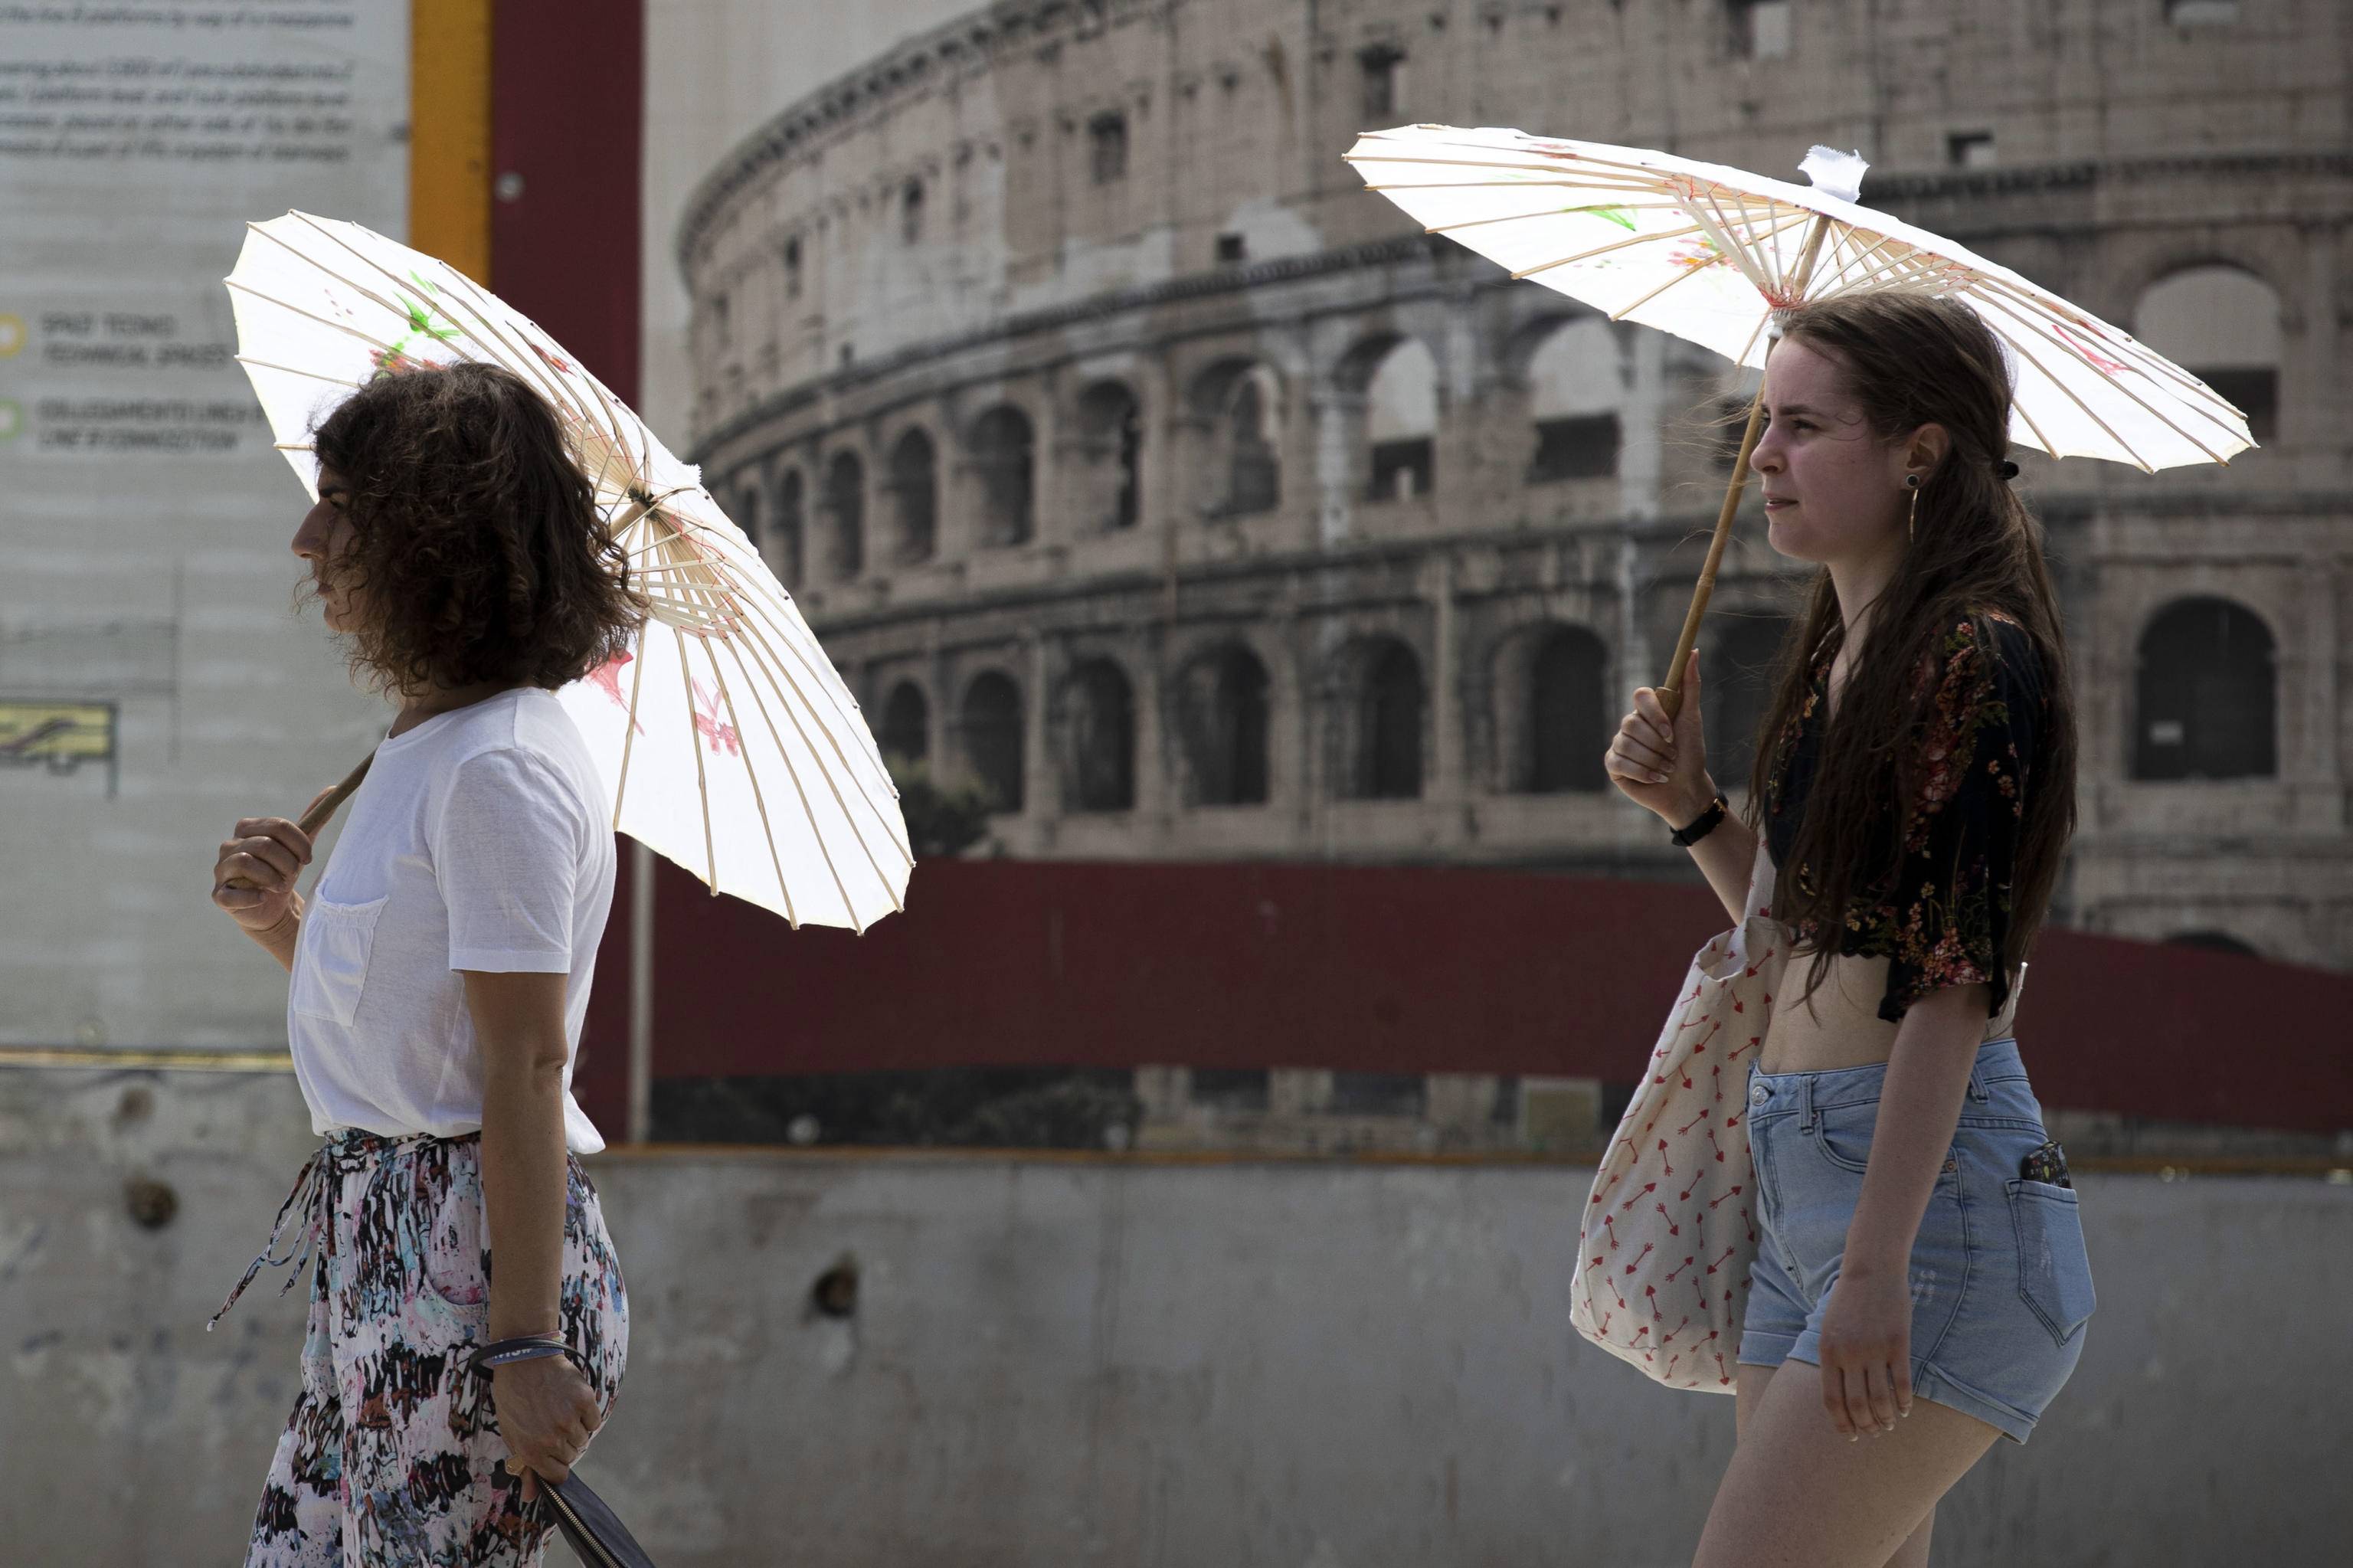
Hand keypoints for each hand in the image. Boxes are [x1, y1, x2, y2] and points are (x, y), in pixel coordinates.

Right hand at [211, 816, 314, 932]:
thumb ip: (313, 819)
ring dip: (272, 877)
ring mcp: (221, 870)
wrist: (272, 906)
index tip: (308, 858)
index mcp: (247, 829)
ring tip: (281, 886)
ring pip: (246, 862)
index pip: (277, 825)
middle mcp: (229, 846)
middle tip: (293, 873)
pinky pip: (231, 894)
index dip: (299, 843)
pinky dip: (252, 896)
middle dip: (287, 862)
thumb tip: (332, 789)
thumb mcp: (299, 846)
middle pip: (264, 844)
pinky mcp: (219, 895)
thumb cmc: (282, 870)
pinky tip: (264, 897)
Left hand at [492, 1353, 602, 1500]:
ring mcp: (569, 1419)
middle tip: (551, 1424)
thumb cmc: (513, 1398)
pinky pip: (594, 1421)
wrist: (523, 1359)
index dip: (556, 1464)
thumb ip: (525, 1467)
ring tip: (559, 1411)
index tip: (552, 1452)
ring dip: (576, 1430)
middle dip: (564, 1445)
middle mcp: (551, 1439)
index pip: (558, 1475)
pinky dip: (587, 1415)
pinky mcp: (584, 1400)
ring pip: (584, 1439)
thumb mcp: (511, 1435)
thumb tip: (530, 1498)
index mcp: (531, 1451)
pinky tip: (571, 1402)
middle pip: (572, 1456)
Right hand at [1604, 649, 1714, 824]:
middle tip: (1672, 756)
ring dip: (1653, 761)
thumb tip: (1694, 651)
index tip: (1671, 733)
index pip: (1640, 696)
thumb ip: (1690, 685)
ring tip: (1666, 770)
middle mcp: (1631, 725)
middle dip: (1657, 745)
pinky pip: (1619, 762)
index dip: (1654, 715)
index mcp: (1648, 711)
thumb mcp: (1692, 719)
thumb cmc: (1691, 753)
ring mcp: (1620, 744)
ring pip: (1625, 744)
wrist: (1687, 788)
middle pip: (1631, 724)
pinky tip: (1654, 779)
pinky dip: (1641, 773)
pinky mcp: (1613, 765)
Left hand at [1816, 1263, 1913, 1439]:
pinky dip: (1905, 1402)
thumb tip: (1838, 1395)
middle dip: (1865, 1425)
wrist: (1871, 1270)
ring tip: (1890, 1424)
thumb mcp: (1829, 1328)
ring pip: (1881, 1399)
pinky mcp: (1898, 1343)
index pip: (1832, 1400)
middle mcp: (1849, 1353)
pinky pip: (1902, 1383)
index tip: (1850, 1435)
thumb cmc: (1849, 1301)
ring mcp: (1874, 1349)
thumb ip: (1833, 1359)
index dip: (1841, 1423)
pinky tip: (1906, 1409)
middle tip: (1874, 1432)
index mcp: (1828, 1351)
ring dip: (1886, 1418)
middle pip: (1857, 1405)